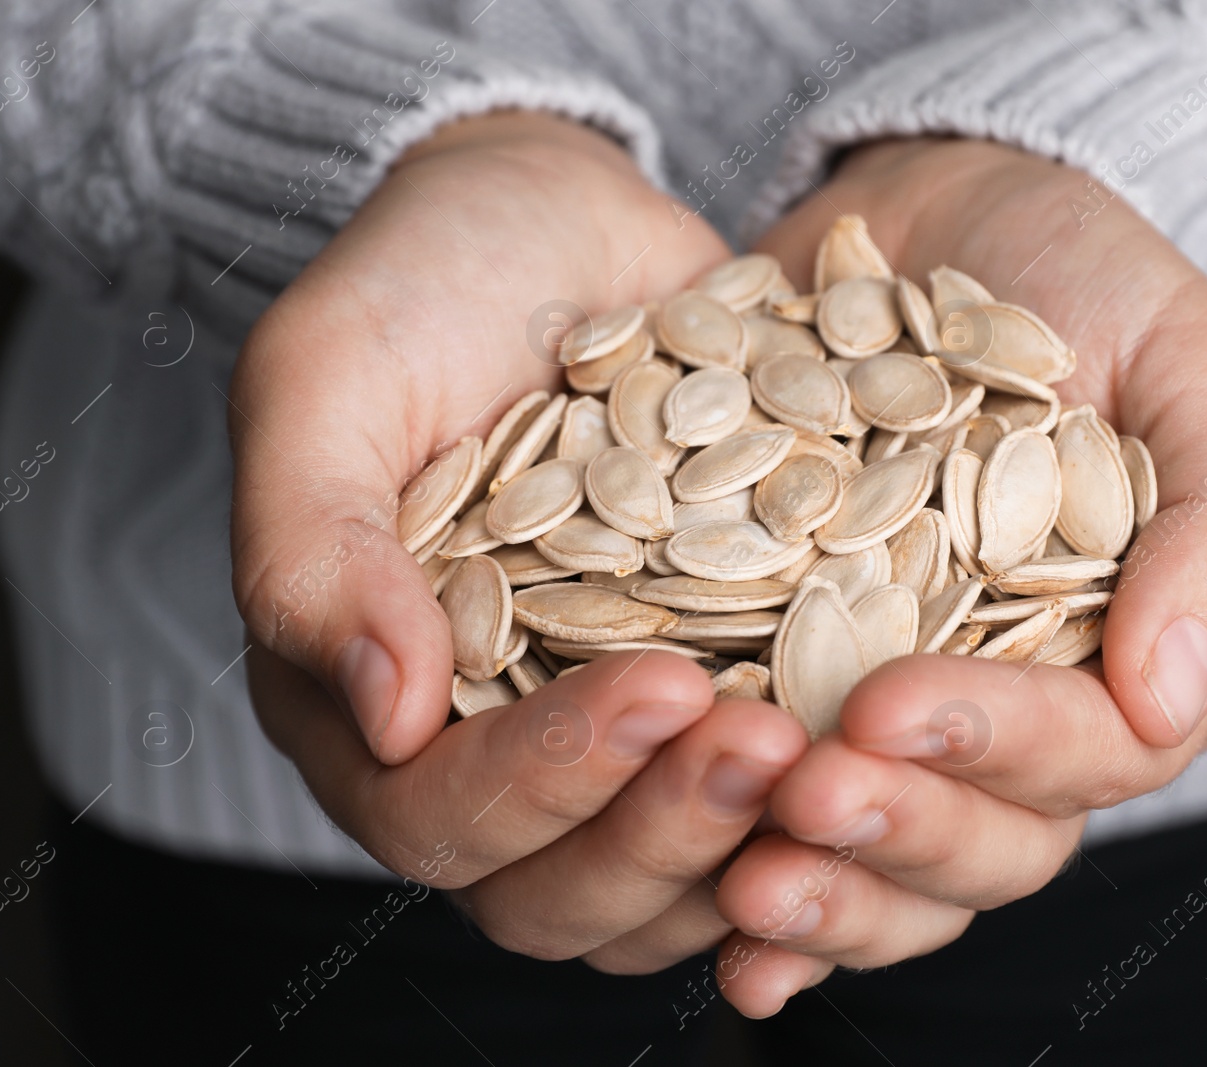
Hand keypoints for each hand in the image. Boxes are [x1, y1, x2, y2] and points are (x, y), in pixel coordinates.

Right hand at [232, 111, 807, 964]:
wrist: (559, 223)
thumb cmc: (422, 284)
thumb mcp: (327, 381)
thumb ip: (314, 552)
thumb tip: (383, 718)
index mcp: (371, 701)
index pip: (437, 819)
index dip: (546, 786)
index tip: (666, 685)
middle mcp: (489, 746)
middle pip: (560, 895)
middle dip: (666, 834)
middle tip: (773, 742)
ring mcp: (608, 731)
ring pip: (671, 881)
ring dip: (753, 838)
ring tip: (838, 741)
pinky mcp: (715, 689)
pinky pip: (764, 801)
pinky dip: (824, 793)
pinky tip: (893, 744)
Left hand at [708, 137, 1206, 1014]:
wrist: (931, 219)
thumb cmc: (1082, 278)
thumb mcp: (1193, 365)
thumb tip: (1175, 697)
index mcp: (1125, 658)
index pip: (1090, 754)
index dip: (996, 749)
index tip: (887, 705)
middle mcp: (1012, 708)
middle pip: (985, 841)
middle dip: (896, 831)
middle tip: (801, 793)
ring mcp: (895, 704)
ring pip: (884, 857)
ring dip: (819, 886)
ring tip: (729, 876)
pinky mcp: (787, 680)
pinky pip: (778, 814)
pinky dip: (743, 873)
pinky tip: (698, 914)